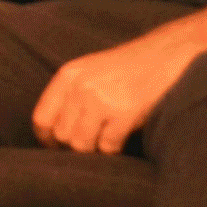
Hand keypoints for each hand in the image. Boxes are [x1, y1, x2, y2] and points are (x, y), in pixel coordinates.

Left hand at [31, 35, 193, 153]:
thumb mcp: (89, 72)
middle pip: (62, 135)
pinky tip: (122, 138)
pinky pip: (107, 147)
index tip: (57, 146)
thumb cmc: (127, 68)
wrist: (165, 55)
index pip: (41, 118)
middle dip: (75, 145)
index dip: (47, 139)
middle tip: (91, 142)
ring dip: (94, 150)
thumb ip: (70, 96)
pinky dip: (114, 149)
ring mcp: (101, 100)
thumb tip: (55, 135)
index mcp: (68, 76)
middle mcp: (81, 87)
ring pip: (81, 145)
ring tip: (106, 139)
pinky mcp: (124, 114)